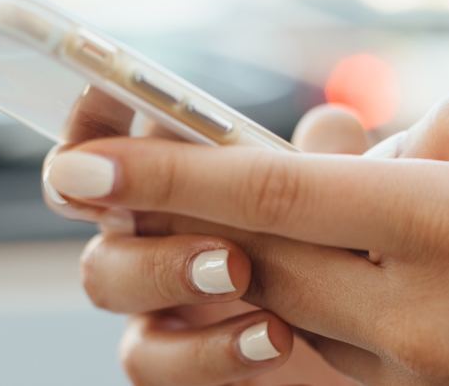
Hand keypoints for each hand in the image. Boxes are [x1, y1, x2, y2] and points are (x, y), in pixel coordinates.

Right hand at [41, 90, 364, 384]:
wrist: (364, 345)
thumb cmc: (339, 255)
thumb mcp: (347, 204)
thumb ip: (331, 164)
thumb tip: (332, 125)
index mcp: (176, 173)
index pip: (110, 129)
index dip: (92, 110)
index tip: (103, 90)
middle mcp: (148, 228)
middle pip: (85, 199)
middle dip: (135, 194)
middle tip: (197, 187)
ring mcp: (152, 298)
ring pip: (105, 279)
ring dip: (164, 269)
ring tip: (238, 271)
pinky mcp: (176, 362)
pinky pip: (150, 361)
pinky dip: (206, 351)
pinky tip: (272, 339)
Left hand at [44, 94, 448, 383]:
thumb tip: (364, 143)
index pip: (277, 189)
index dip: (170, 170)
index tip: (88, 158)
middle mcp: (418, 307)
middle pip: (251, 257)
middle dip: (171, 216)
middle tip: (111, 177)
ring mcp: (416, 369)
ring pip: (274, 313)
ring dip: (229, 264)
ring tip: (229, 219)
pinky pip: (322, 356)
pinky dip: (285, 312)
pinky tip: (296, 276)